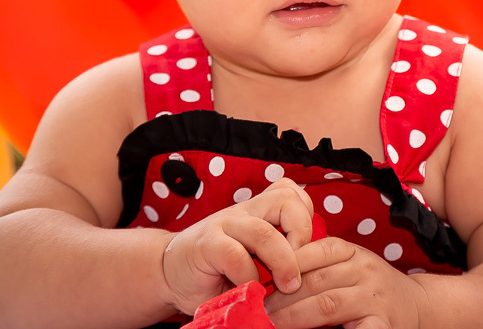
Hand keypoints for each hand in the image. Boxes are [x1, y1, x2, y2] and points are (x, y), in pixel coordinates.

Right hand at [161, 177, 313, 314]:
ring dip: (283, 262)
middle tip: (301, 267)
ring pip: (264, 231)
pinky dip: (249, 277)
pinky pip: (235, 256)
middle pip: (286, 199)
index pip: (294, 193)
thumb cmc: (218, 270)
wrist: (169, 272)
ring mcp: (224, 224)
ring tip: (286, 285)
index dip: (308, 218)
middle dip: (303, 234)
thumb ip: (277, 255)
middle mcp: (244, 212)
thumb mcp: (253, 258)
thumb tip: (312, 274)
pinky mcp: (207, 245)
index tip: (308, 252)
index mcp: (259, 211)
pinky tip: (250, 290)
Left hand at [264, 237, 425, 328]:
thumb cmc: (369, 289)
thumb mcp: (347, 267)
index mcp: (351, 251)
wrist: (418, 306)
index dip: (283, 264)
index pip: (312, 251)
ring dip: (294, 317)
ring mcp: (374, 298)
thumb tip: (270, 282)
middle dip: (280, 297)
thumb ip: (317, 270)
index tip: (257, 280)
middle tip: (255, 309)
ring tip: (270, 324)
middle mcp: (364, 269)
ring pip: (326, 304)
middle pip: (314, 280)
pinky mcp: (383, 325)